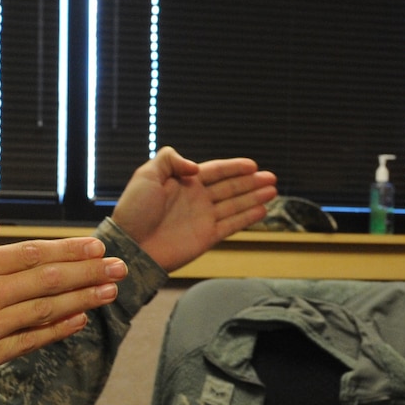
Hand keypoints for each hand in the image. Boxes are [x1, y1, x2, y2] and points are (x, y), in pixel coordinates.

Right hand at [0, 219, 126, 393]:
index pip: (31, 254)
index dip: (67, 251)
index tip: (94, 247)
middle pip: (48, 279)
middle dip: (88, 271)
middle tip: (119, 265)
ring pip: (46, 309)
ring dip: (84, 298)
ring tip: (111, 290)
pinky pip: (31, 341)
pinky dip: (58, 329)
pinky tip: (80, 320)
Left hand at [111, 146, 276, 271]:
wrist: (131, 244)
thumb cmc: (134, 210)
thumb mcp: (146, 174)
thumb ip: (170, 160)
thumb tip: (197, 168)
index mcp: (184, 181)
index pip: (216, 171)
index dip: (235, 167)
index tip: (253, 165)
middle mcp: (197, 199)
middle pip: (231, 187)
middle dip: (251, 182)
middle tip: (271, 177)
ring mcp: (203, 218)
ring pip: (235, 204)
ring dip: (254, 197)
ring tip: (273, 190)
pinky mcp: (207, 237)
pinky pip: (232, 225)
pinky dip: (248, 218)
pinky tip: (263, 210)